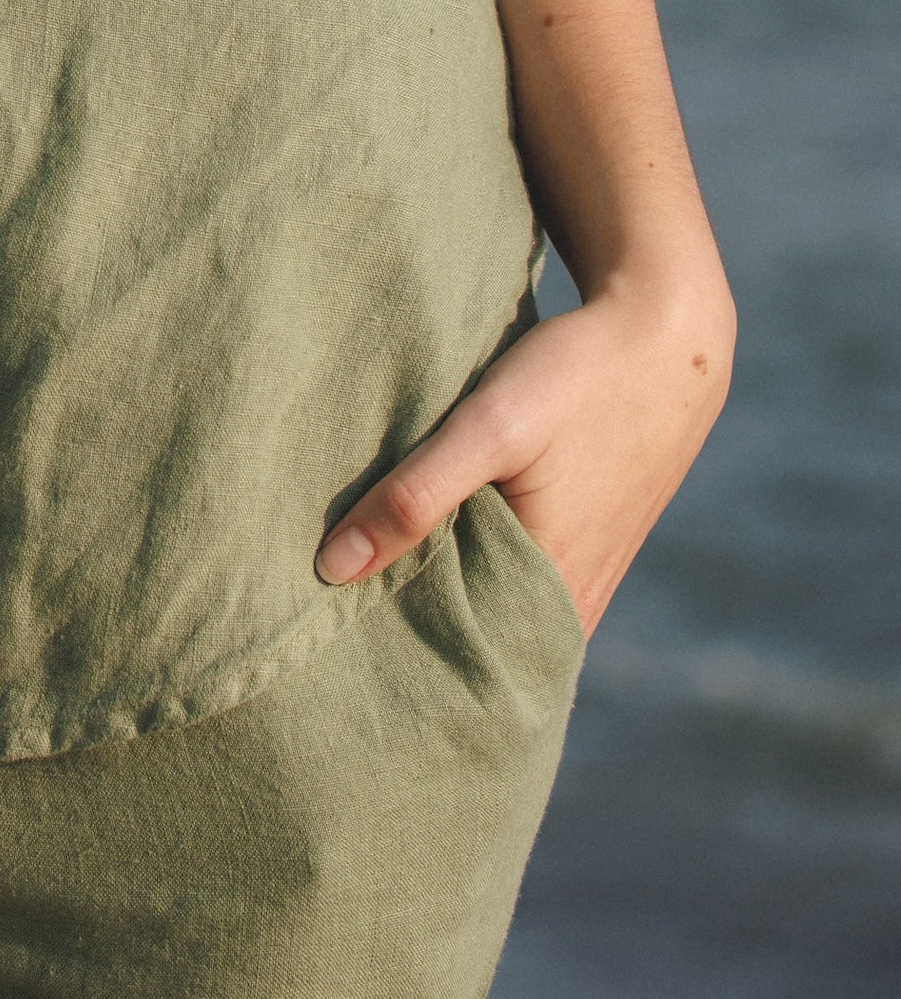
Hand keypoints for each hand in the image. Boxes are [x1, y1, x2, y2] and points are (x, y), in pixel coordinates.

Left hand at [316, 264, 732, 633]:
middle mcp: (576, 601)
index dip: (400, 661)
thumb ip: (414, 496)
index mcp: (551, 591)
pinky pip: (524, 578)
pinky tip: (433, 542)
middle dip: (415, 634)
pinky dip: (479, 567)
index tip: (337, 653)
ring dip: (447, 597)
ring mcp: (589, 573)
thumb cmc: (577, 378)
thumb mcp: (488, 428)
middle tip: (336, 626)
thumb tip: (332, 569)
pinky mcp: (590, 540)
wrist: (667, 336)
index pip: (461, 661)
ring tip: (367, 586)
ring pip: (501, 608)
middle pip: (481, 641)